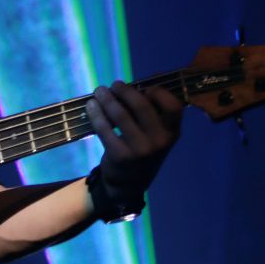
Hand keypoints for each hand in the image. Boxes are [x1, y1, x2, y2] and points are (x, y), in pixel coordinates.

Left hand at [84, 81, 183, 203]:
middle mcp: (160, 141)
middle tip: (114, 85)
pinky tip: (91, 106)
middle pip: (141, 106)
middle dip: (124, 90)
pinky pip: (105, 128)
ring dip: (107, 98)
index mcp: (172, 132)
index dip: (159, 93)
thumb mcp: (157, 134)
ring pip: (120, 115)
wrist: (129, 184)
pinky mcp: (120, 155)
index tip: (144, 88)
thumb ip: (153, 111)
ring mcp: (140, 149)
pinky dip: (96, 114)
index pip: (173, 106)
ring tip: (99, 91)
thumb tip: (146, 79)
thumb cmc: (143, 150)